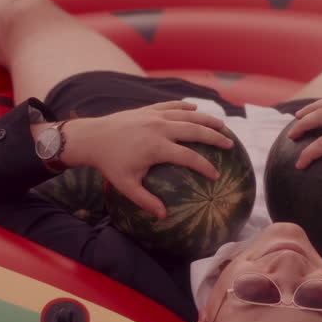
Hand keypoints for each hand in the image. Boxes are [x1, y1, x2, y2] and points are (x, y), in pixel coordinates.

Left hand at [62, 101, 233, 219]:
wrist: (92, 137)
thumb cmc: (109, 164)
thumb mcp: (126, 185)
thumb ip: (146, 200)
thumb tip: (163, 216)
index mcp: (157, 147)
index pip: (189, 157)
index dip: (205, 166)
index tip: (216, 175)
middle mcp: (159, 128)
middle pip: (195, 130)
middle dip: (215, 137)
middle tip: (230, 143)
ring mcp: (154, 116)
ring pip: (187, 114)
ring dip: (206, 118)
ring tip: (222, 125)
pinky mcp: (148, 109)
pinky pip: (171, 105)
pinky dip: (184, 106)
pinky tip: (194, 108)